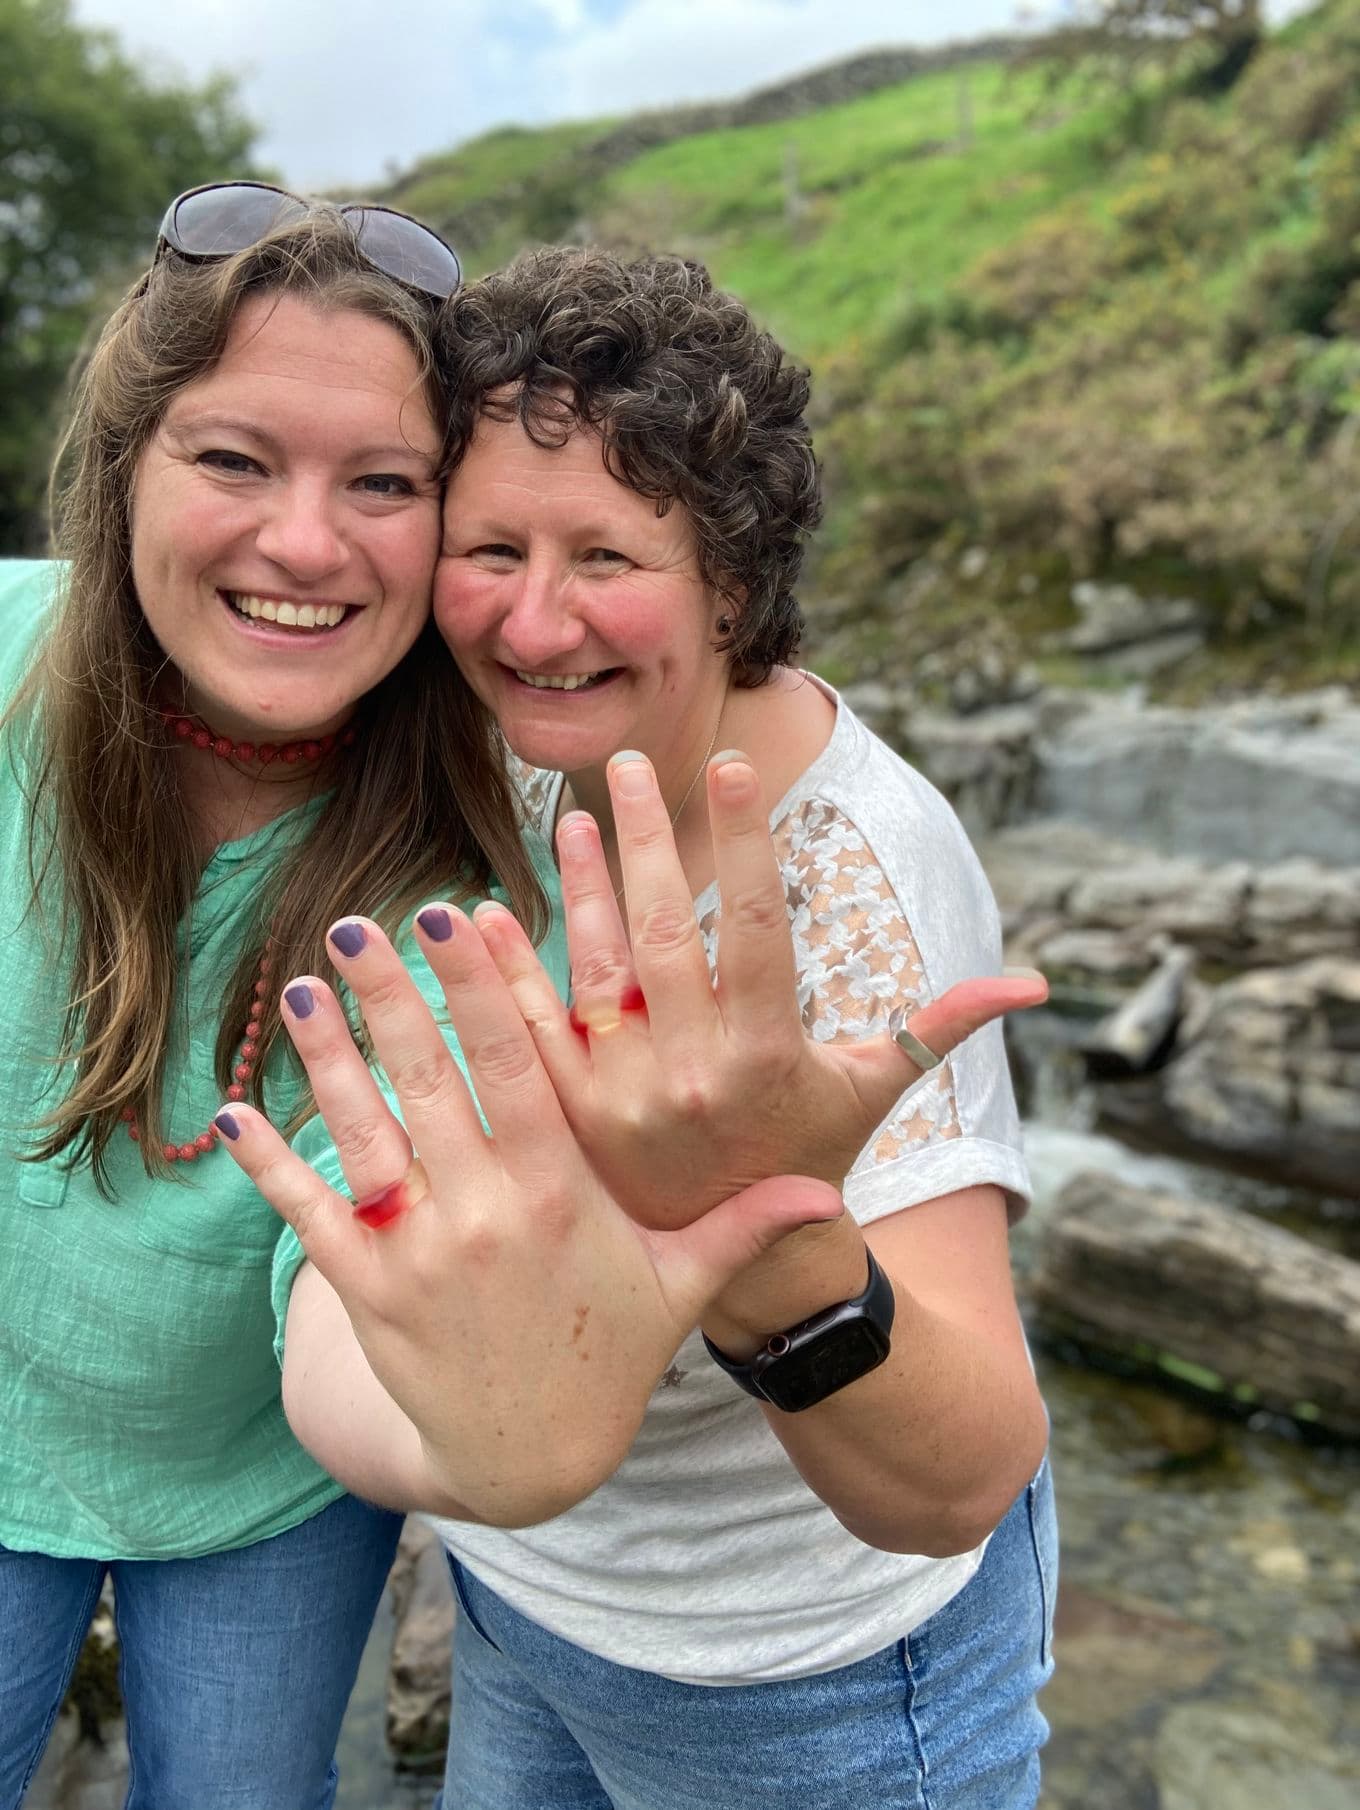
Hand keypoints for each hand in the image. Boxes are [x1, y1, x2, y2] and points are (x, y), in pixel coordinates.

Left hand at [216, 908, 840, 1524]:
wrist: (528, 1460)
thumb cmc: (609, 1351)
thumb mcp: (679, 1285)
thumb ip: (743, 1226)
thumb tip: (826, 1194)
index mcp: (560, 1192)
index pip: (518, 1067)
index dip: (483, 988)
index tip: (456, 917)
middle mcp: (486, 1214)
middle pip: (430, 1082)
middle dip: (391, 998)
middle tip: (355, 923)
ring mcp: (420, 1254)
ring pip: (365, 1136)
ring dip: (327, 1059)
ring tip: (298, 988)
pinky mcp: (369, 1292)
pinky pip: (311, 1217)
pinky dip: (270, 1166)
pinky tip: (230, 1114)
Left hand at [469, 749, 1047, 1230]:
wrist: (740, 1269)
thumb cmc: (811, 1153)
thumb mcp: (873, 1090)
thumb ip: (942, 1026)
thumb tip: (1037, 984)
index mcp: (767, 1054)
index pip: (757, 927)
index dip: (745, 842)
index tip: (733, 766)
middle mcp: (691, 1076)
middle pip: (664, 934)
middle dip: (646, 841)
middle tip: (629, 766)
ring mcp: (622, 1102)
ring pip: (592, 972)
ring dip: (577, 889)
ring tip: (571, 816)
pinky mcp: (569, 1123)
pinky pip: (530, 1033)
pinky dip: (505, 972)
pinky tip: (485, 912)